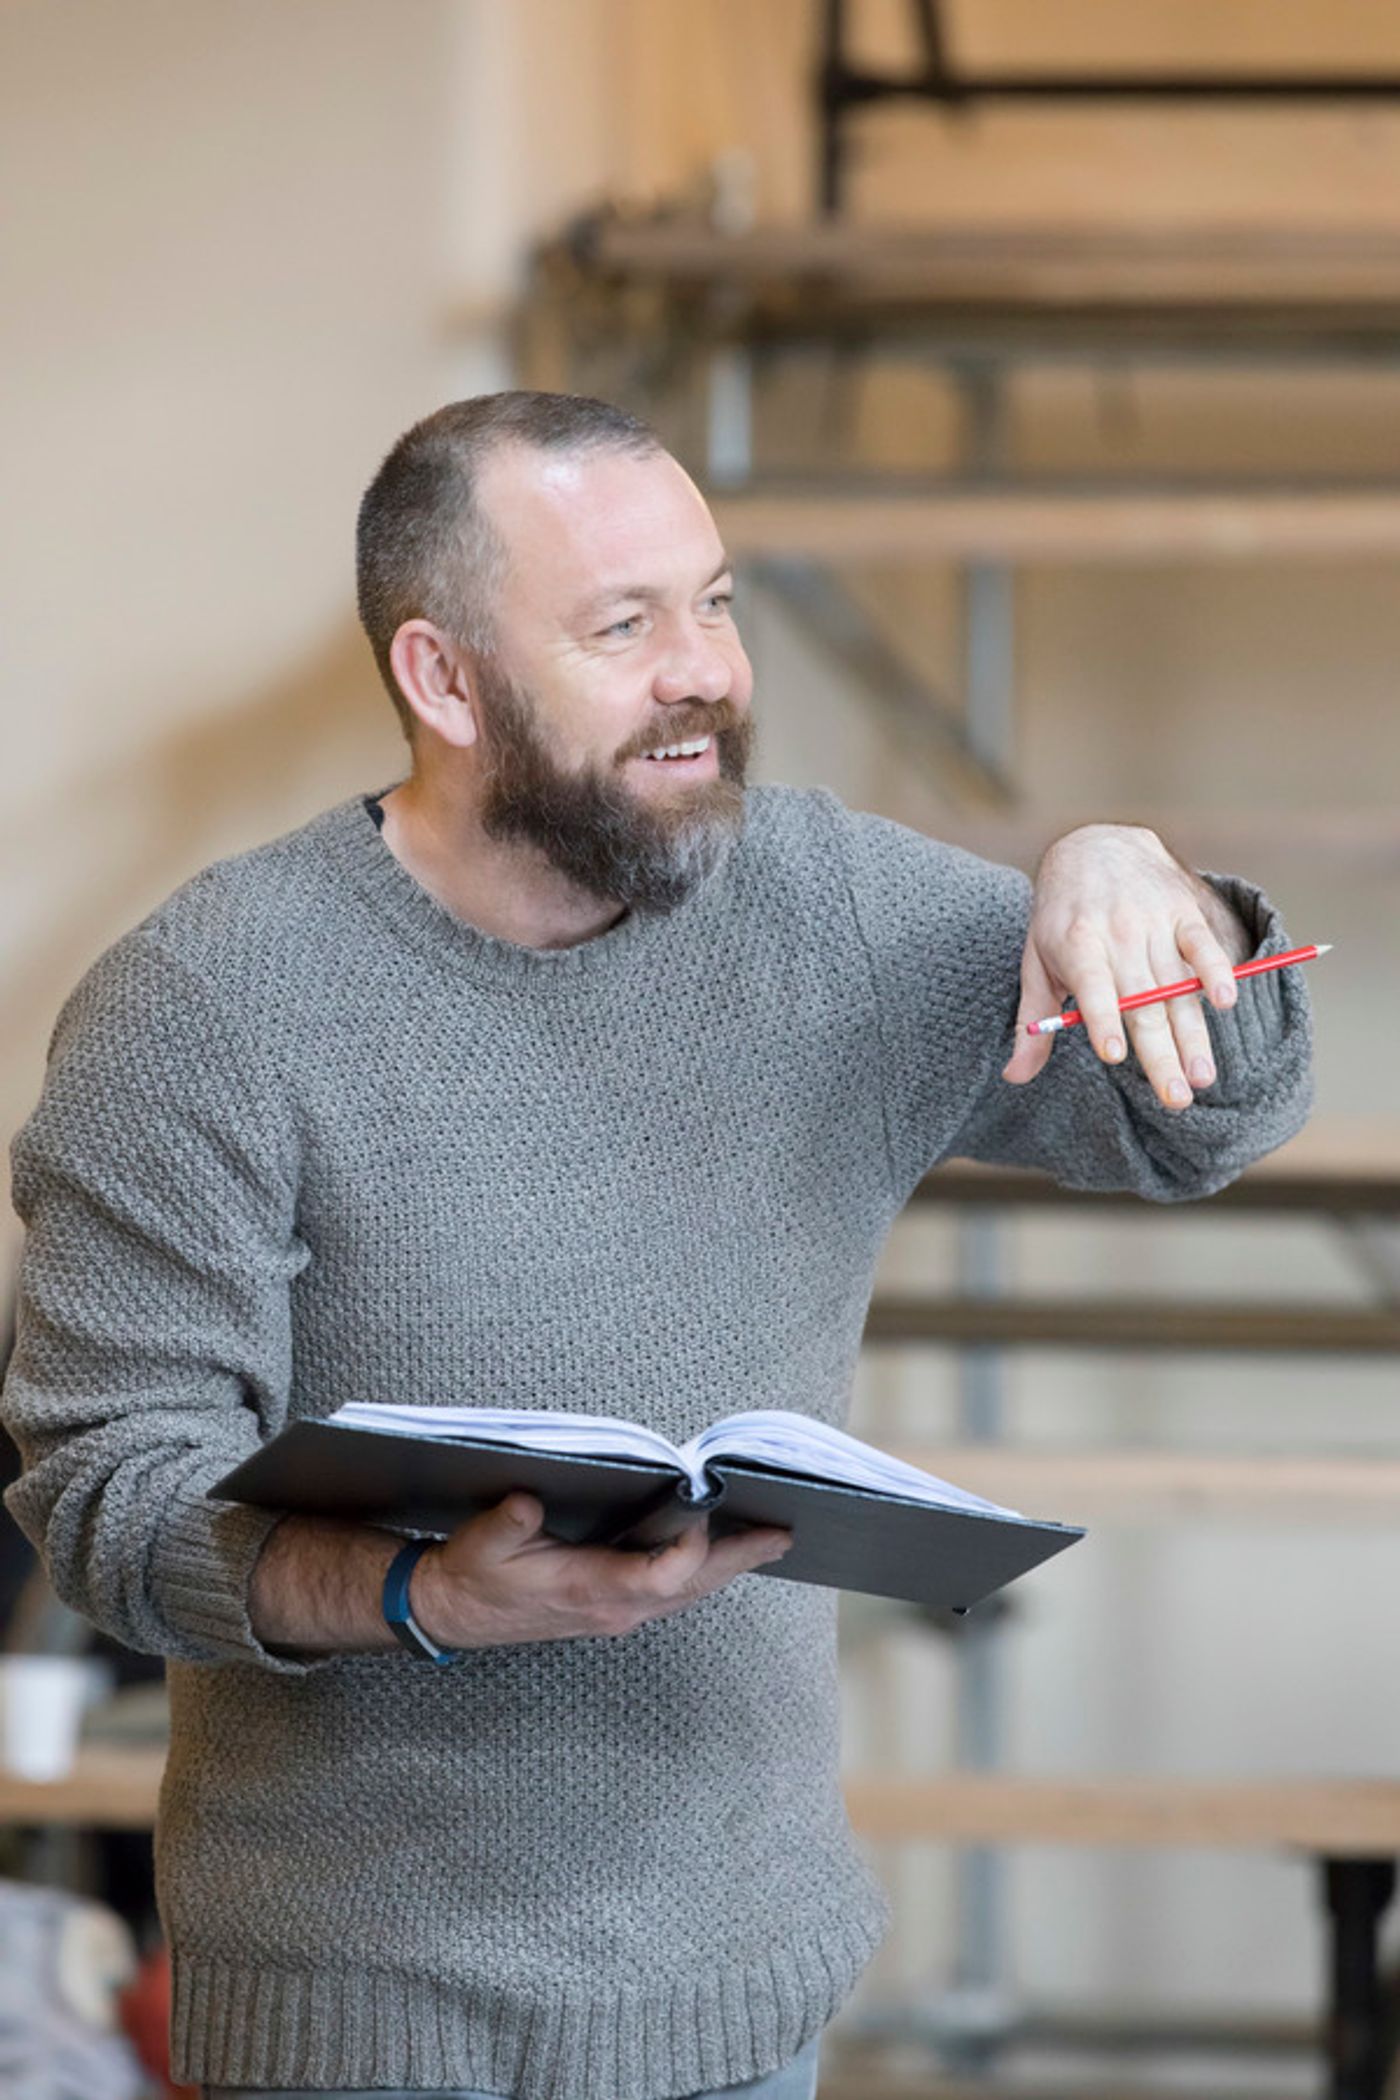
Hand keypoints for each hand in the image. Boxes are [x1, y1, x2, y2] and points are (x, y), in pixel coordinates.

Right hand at [409, 1494, 792, 1647]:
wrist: (456, 1612)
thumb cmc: (473, 1574)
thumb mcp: (482, 1544)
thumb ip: (508, 1523)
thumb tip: (529, 1500)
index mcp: (590, 1590)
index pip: (661, 1576)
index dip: (690, 1546)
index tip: (700, 1507)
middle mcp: (615, 1608)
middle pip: (693, 1587)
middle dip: (739, 1559)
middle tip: (782, 1535)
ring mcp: (619, 1611)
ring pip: (689, 1592)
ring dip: (729, 1567)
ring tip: (768, 1539)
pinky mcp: (615, 1605)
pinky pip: (674, 1591)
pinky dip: (704, 1571)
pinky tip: (721, 1552)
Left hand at [1001, 824, 1250, 1110]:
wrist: (1097, 847)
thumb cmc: (1062, 919)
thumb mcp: (1036, 962)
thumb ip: (1033, 1021)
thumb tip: (1013, 1077)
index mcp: (1076, 945)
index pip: (1092, 986)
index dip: (1103, 1018)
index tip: (1114, 1054)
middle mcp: (1117, 934)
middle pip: (1142, 1002)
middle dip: (1160, 1054)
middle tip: (1175, 1100)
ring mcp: (1153, 922)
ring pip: (1176, 988)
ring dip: (1193, 1035)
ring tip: (1201, 1077)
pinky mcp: (1184, 913)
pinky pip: (1203, 945)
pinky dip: (1217, 971)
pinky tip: (1226, 1002)